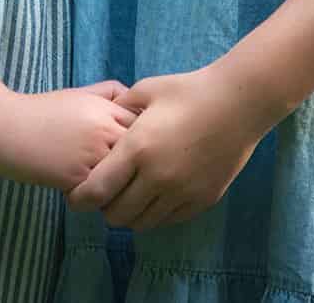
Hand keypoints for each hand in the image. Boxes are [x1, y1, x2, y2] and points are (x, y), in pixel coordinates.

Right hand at [0, 81, 138, 191]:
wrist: (5, 127)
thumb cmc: (41, 110)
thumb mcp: (78, 93)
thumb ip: (108, 93)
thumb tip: (131, 100)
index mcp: (106, 109)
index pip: (144, 128)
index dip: (144, 140)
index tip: (136, 150)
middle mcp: (104, 130)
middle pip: (140, 154)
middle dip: (136, 165)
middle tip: (128, 174)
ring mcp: (92, 155)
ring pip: (124, 177)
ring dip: (119, 185)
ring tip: (109, 189)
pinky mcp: (77, 178)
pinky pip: (101, 193)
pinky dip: (98, 196)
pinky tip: (87, 194)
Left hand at [64, 66, 269, 230]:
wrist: (238, 103)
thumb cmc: (189, 90)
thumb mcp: (146, 90)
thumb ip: (120, 109)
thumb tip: (104, 120)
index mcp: (137, 149)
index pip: (97, 190)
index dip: (80, 198)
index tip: (75, 196)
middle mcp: (157, 177)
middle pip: (117, 214)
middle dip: (105, 208)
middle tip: (106, 194)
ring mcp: (181, 192)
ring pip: (143, 222)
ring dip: (131, 213)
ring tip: (131, 196)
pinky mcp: (202, 200)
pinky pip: (169, 219)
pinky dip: (156, 213)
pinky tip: (156, 195)